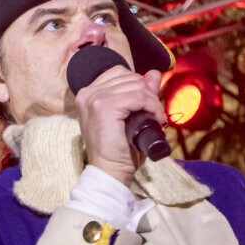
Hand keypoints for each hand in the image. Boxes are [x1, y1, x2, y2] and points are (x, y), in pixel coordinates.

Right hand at [74, 66, 163, 186]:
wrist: (109, 171)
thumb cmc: (118, 149)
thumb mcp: (130, 116)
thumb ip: (140, 93)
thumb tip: (155, 74)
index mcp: (88, 94)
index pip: (119, 73)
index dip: (139, 85)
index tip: (147, 105)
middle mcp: (88, 93)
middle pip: (129, 77)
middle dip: (148, 93)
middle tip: (154, 114)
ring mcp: (94, 98)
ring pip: (136, 85)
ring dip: (152, 100)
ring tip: (155, 117)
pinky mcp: (105, 107)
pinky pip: (138, 96)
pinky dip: (152, 106)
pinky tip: (156, 118)